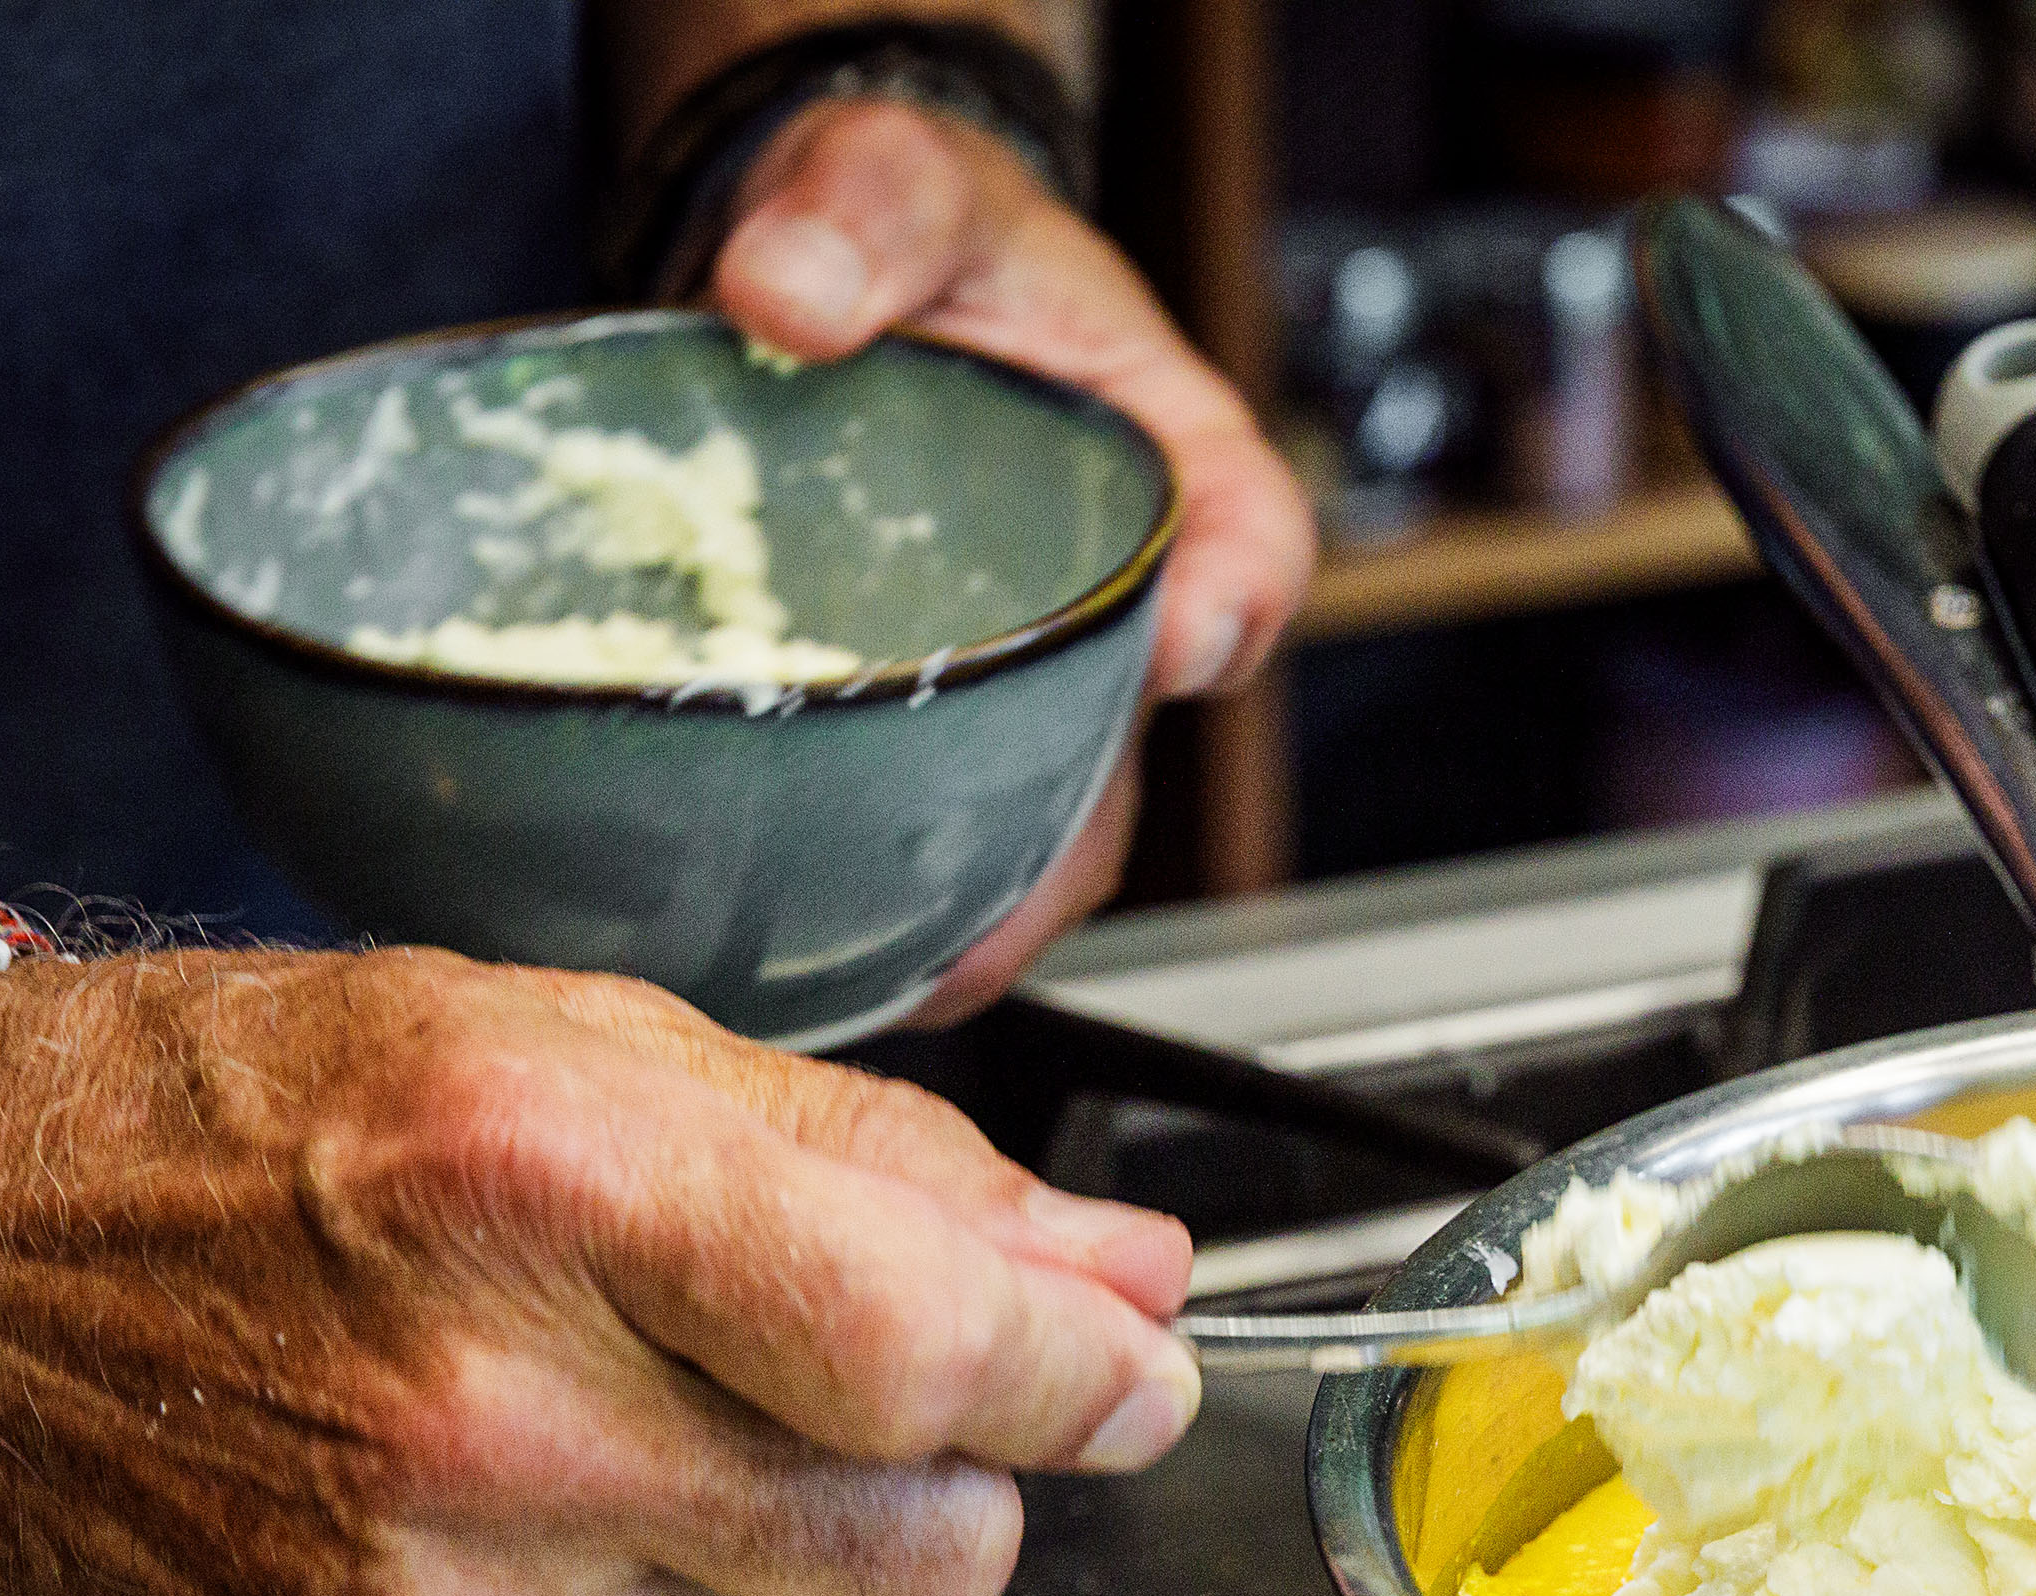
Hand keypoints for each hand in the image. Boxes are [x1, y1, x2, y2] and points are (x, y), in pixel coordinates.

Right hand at [0, 948, 1197, 1595]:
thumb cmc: (265, 1131)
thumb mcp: (592, 1050)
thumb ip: (900, 1174)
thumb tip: (1126, 1277)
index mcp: (538, 1185)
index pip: (935, 1348)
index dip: (1087, 1376)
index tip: (1132, 1372)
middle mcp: (480, 1422)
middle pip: (931, 1540)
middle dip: (955, 1466)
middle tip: (851, 1388)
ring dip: (843, 1575)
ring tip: (701, 1456)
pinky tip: (594, 1544)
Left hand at [711, 98, 1316, 1021]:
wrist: (830, 278)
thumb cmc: (912, 236)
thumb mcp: (897, 180)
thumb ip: (859, 208)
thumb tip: (785, 294)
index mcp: (1164, 457)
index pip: (1250, 535)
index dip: (1238, 594)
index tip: (1193, 636)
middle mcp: (1118, 597)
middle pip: (1147, 742)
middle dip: (1074, 846)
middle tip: (994, 916)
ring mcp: (1034, 680)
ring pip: (1056, 825)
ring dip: (994, 914)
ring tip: (906, 975)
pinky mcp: (941, 725)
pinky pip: (956, 835)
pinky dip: (907, 904)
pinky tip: (828, 953)